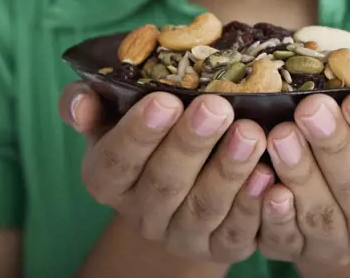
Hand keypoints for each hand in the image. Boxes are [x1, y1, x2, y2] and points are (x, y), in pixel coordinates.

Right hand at [58, 84, 273, 262]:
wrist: (181, 182)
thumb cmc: (148, 135)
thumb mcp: (113, 116)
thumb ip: (89, 105)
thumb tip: (81, 102)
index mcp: (107, 180)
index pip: (116, 161)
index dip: (139, 134)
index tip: (165, 101)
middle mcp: (141, 215)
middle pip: (163, 183)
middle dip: (190, 144)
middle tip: (216, 107)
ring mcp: (181, 236)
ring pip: (203, 208)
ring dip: (228, 171)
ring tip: (251, 134)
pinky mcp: (219, 247)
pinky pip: (235, 233)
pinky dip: (253, 206)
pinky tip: (268, 175)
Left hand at [258, 82, 349, 264]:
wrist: (343, 198)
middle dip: (334, 147)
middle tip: (311, 109)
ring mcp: (337, 244)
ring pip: (321, 216)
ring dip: (301, 175)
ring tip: (281, 135)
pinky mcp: (297, 251)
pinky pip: (286, 240)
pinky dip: (275, 215)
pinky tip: (266, 184)